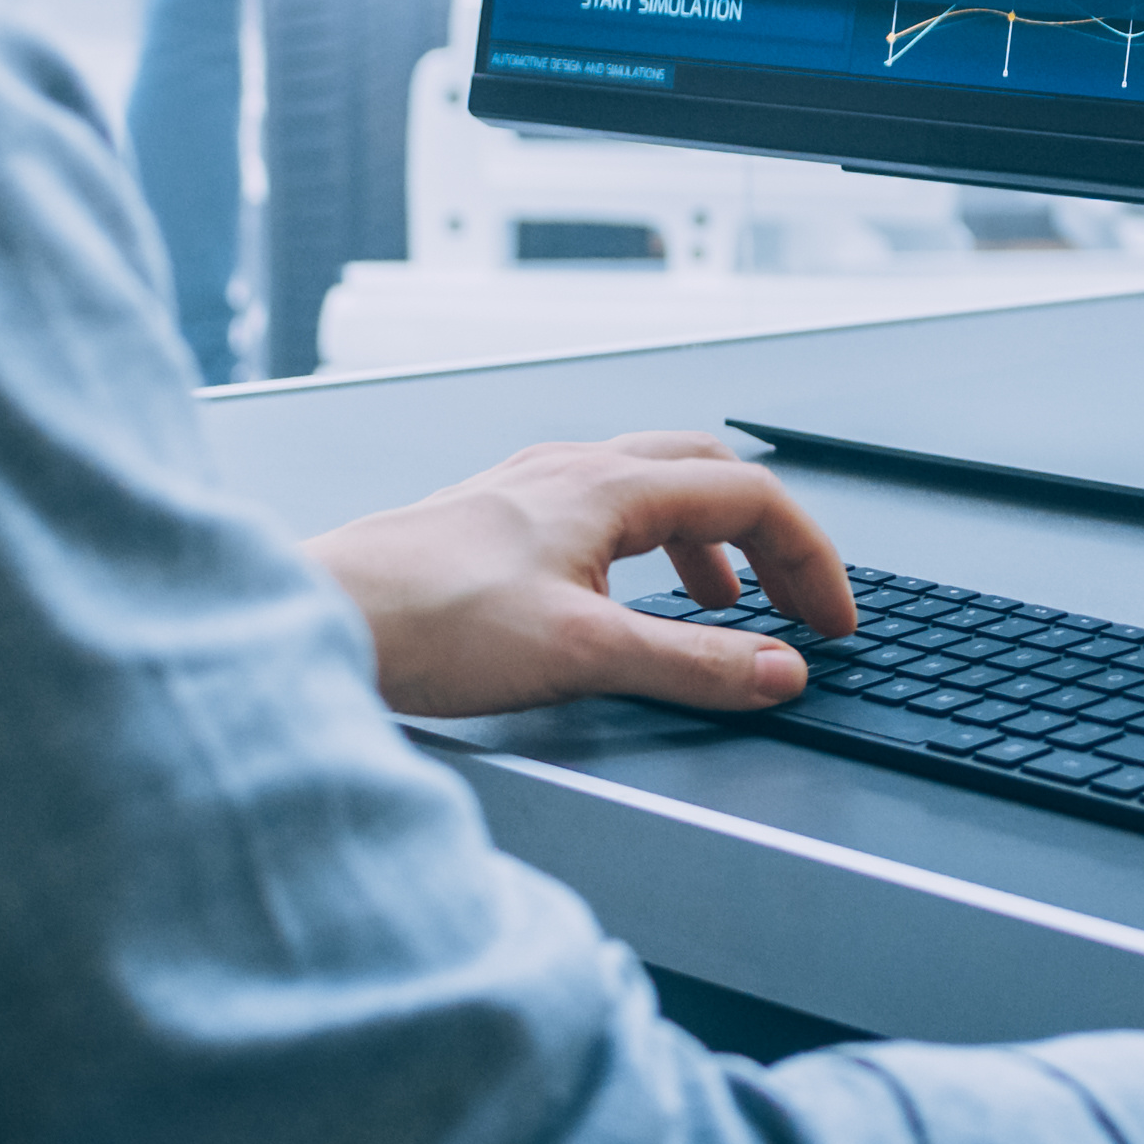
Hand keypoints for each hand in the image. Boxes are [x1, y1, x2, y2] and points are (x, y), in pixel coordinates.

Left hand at [301, 430, 852, 717]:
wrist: (311, 619)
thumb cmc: (423, 624)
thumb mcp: (584, 656)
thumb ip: (694, 666)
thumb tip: (779, 671)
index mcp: (608, 486)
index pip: (752, 497)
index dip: (811, 559)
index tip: (832, 621)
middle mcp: (571, 472)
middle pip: (708, 473)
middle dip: (767, 536)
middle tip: (792, 601)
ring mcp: (525, 491)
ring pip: (649, 488)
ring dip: (705, 541)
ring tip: (718, 604)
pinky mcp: (488, 521)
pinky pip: (596, 513)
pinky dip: (643, 549)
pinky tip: (619, 600)